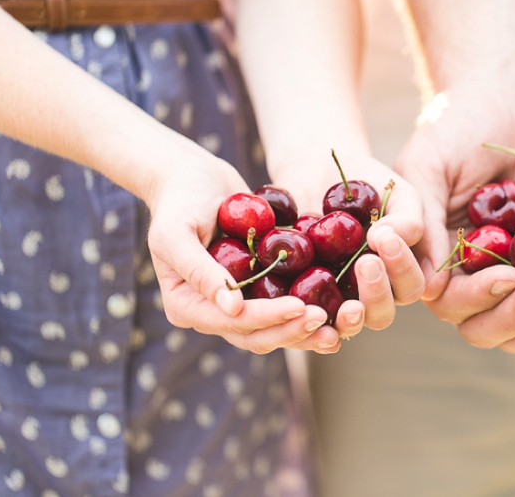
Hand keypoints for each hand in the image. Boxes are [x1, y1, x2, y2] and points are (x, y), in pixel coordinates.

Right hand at [145, 151, 352, 354]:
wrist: (192, 178)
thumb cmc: (179, 199)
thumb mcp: (177, 231)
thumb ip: (199, 270)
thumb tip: (232, 308)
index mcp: (186, 306)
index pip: (232, 323)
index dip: (268, 319)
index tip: (300, 307)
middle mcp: (212, 313)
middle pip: (256, 336)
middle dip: (291, 331)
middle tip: (325, 319)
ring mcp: (236, 305)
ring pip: (274, 330)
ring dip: (304, 331)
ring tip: (337, 326)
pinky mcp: (257, 290)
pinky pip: (284, 308)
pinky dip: (307, 312)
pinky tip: (337, 309)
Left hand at [270, 152, 425, 330]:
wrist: (317, 170)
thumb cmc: (366, 182)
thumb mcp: (395, 193)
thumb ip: (407, 217)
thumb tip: (389, 240)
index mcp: (396, 273)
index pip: (409, 286)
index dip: (402, 270)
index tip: (387, 239)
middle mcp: (367, 293)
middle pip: (380, 314)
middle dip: (376, 294)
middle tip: (366, 262)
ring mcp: (332, 298)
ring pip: (344, 325)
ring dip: (348, 319)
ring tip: (346, 304)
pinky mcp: (297, 295)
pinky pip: (300, 316)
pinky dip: (302, 316)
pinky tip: (300, 304)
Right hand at [395, 83, 514, 348]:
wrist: (507, 94)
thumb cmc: (458, 124)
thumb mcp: (429, 164)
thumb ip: (424, 221)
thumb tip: (426, 285)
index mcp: (434, 256)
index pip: (445, 301)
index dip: (474, 299)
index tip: (506, 275)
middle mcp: (470, 272)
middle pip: (482, 324)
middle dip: (509, 316)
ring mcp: (511, 269)